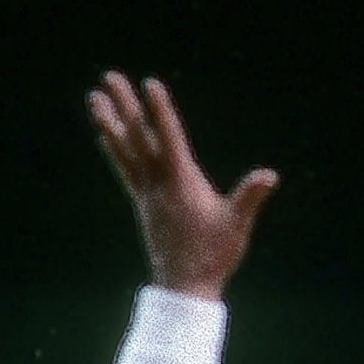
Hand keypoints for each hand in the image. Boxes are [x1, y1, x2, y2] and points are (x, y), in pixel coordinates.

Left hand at [88, 72, 279, 295]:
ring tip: (94, 97)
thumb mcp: (237, 226)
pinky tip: (105, 135)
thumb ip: (250, 197)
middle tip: (110, 76)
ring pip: (124, 150)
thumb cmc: (214, 256)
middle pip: (138, 137)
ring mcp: (147, 193)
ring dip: (109, 121)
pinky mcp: (143, 203)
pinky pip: (124, 169)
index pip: (169, 138)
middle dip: (125, 105)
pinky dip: (114, 149)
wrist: (185, 287)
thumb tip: (269, 175)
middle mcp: (159, 184)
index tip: (150, 84)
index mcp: (182, 183)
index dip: (160, 110)